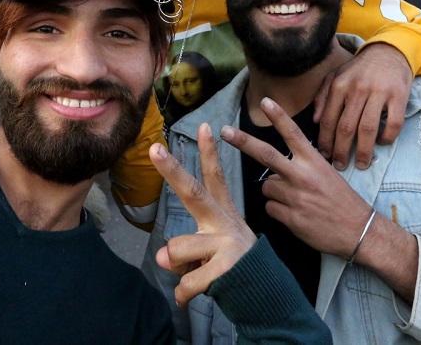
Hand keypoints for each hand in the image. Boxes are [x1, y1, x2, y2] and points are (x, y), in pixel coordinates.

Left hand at [149, 124, 256, 306]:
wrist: (266, 295)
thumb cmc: (232, 265)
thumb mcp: (209, 251)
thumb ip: (182, 249)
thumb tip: (164, 257)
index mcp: (222, 212)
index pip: (214, 178)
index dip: (208, 152)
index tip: (204, 125)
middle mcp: (224, 222)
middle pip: (193, 192)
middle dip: (171, 170)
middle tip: (154, 149)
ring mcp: (226, 244)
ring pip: (177, 248)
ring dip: (180, 268)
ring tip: (196, 274)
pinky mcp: (226, 269)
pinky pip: (185, 282)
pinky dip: (183, 294)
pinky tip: (191, 296)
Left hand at [222, 98, 372, 258]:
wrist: (359, 231)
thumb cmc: (342, 201)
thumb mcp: (327, 173)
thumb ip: (302, 166)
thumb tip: (278, 165)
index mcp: (314, 162)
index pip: (293, 133)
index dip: (279, 116)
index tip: (265, 101)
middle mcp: (302, 176)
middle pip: (266, 154)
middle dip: (242, 141)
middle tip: (225, 131)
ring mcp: (295, 197)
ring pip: (266, 187)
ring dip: (274, 192)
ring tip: (294, 200)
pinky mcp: (291, 217)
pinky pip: (270, 208)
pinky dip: (277, 210)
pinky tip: (294, 215)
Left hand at [313, 42, 409, 169]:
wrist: (389, 53)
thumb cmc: (359, 70)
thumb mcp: (335, 76)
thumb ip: (322, 96)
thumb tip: (316, 121)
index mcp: (339, 86)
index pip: (329, 119)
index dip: (325, 141)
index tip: (323, 156)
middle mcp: (357, 89)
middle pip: (346, 127)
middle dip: (341, 150)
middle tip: (340, 166)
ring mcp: (379, 93)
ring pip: (368, 128)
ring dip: (363, 150)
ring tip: (361, 164)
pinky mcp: (399, 96)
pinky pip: (393, 123)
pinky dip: (387, 137)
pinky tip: (382, 144)